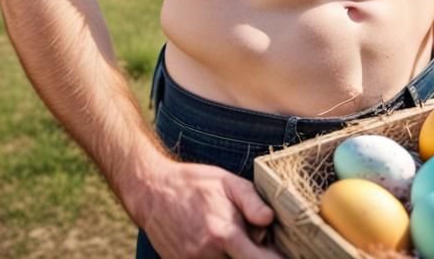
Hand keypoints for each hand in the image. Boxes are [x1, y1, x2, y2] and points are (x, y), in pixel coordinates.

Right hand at [139, 158, 279, 258]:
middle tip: (257, 242)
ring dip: (236, 257)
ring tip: (236, 240)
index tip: (280, 255)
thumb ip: (252, 202)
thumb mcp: (228, 182)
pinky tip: (220, 247)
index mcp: (223, 234)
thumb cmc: (195, 184)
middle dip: (255, 256)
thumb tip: (270, 220)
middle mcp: (207, 254)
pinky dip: (218, 258)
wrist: (153, 191)